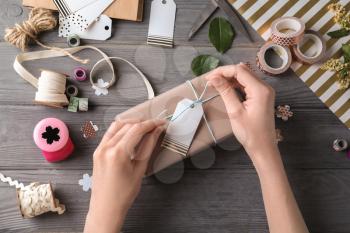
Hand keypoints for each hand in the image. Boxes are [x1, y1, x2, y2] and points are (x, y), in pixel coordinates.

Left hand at [84, 118, 165, 232]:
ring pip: (117, 126)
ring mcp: (100, 148)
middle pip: (128, 125)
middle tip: (155, 125)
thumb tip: (156, 132)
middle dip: (143, 123)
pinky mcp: (97, 151)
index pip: (137, 129)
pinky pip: (110, 133)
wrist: (106, 208)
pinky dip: (121, 129)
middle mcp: (106, 148)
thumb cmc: (123, 194)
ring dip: (131, 123)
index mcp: (118, 153)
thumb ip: (148, 147)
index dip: (151, 124)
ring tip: (144, 127)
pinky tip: (130, 133)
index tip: (160, 123)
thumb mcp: (140, 169)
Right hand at [206, 63, 276, 159]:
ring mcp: (264, 91)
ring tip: (215, 83)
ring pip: (245, 77)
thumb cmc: (249, 133)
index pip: (239, 71)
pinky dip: (236, 85)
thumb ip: (225, 92)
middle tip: (209, 80)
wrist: (263, 148)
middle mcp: (265, 87)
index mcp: (260, 89)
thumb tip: (213, 78)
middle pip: (243, 71)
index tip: (208, 78)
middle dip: (225, 73)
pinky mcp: (262, 97)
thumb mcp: (235, 111)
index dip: (222, 71)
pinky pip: (248, 85)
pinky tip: (225, 87)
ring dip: (230, 78)